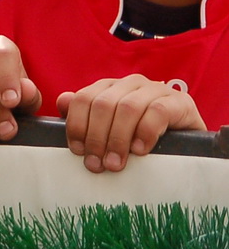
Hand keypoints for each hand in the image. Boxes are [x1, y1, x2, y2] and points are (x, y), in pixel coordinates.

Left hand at [56, 76, 203, 172]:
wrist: (188, 141)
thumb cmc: (142, 136)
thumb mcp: (112, 129)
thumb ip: (85, 116)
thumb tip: (61, 102)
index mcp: (108, 87)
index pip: (83, 99)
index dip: (77, 125)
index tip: (78, 152)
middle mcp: (129, 83)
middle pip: (103, 105)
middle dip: (96, 137)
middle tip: (97, 165)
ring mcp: (154, 90)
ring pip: (127, 108)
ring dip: (118, 139)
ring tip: (115, 164)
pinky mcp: (177, 102)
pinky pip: (157, 112)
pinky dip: (145, 132)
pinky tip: (140, 151)